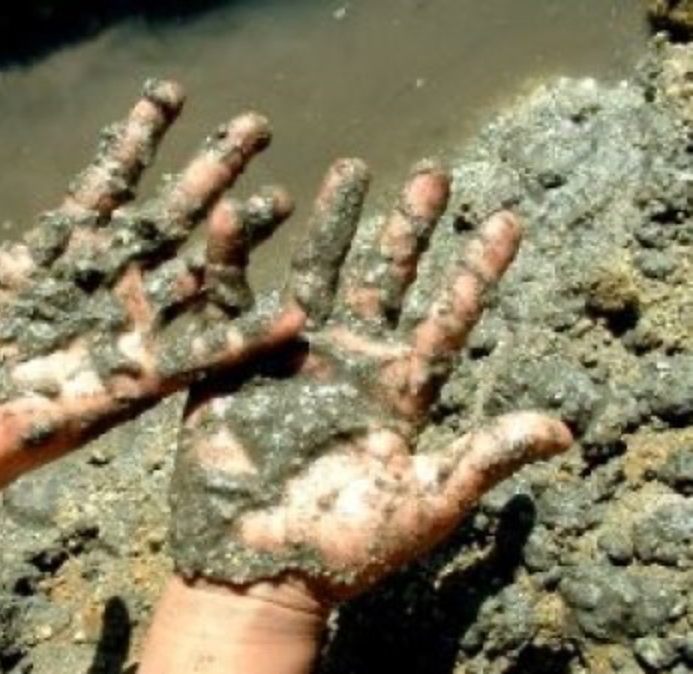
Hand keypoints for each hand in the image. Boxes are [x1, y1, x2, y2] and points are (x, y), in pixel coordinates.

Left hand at [0, 80, 304, 494]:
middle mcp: (109, 281)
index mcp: (67, 250)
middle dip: (212, 170)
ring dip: (239, 242)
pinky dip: (247, 339)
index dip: (141, 138)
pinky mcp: (140, 377)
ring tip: (283, 199)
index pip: (113, 181)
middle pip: (171, 217)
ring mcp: (128, 327)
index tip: (171, 94)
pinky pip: (203, 355)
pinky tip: (294, 316)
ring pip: (196, 275)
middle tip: (256, 126)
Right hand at [171, 161, 572, 601]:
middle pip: (385, 280)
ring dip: (335, 224)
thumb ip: (483, 457)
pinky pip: (232, 300)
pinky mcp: (234, 361)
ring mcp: (291, 356)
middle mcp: (348, 362)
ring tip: (353, 169)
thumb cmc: (343, 547)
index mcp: (396, 391)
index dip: (476, 273)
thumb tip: (565, 431)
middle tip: (434, 175)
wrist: (257, 567)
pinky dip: (231, 259)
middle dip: (409, 230)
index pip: (446, 321)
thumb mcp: (424, 501)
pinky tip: (237, 212)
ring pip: (318, 273)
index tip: (508, 221)